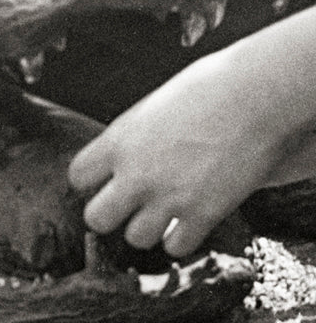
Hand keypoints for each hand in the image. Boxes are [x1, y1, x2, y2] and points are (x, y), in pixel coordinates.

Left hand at [67, 51, 300, 256]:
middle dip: (109, 215)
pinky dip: (182, 239)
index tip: (105, 178)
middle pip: (96, 218)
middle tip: (127, 205)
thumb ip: (132, 138)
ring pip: (135, 238)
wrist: (256, 95)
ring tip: (162, 213)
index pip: (78, 176)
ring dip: (147, 229)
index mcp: (118, 141)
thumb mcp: (152, 107)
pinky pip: (177, 247)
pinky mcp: (203, 214)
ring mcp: (168, 197)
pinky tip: (188, 221)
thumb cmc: (207, 88)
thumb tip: (124, 154)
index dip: (90, 181)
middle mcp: (135, 174)